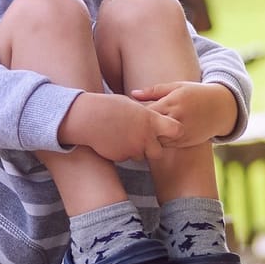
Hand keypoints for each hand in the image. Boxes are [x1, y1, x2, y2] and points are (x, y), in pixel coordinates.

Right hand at [60, 92, 183, 161]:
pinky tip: (113, 140)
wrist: (88, 117)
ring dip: (136, 150)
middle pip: (159, 152)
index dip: (173, 132)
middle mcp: (145, 137)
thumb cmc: (109, 106)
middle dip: (152, 149)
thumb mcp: (132, 105)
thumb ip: (146, 115)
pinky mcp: (121, 157)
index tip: (165, 131)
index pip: (176, 130)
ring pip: (141, 156)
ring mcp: (133, 148)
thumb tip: (155, 118)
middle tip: (142, 140)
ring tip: (123, 136)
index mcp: (151, 120)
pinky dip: (122, 152)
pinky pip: (126, 157)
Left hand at [130, 81, 237, 146]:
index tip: (128, 112)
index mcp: (172, 102)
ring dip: (148, 137)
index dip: (134, 113)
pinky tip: (154, 136)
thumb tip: (132, 94)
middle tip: (128, 125)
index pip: (145, 111)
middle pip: (149, 128)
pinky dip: (157, 142)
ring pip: (155, 139)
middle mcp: (176, 118)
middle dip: (139, 127)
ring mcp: (181, 132)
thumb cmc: (195, 94)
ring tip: (139, 132)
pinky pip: (165, 145)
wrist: (221, 108)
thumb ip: (154, 91)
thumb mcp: (177, 87)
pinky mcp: (185, 142)